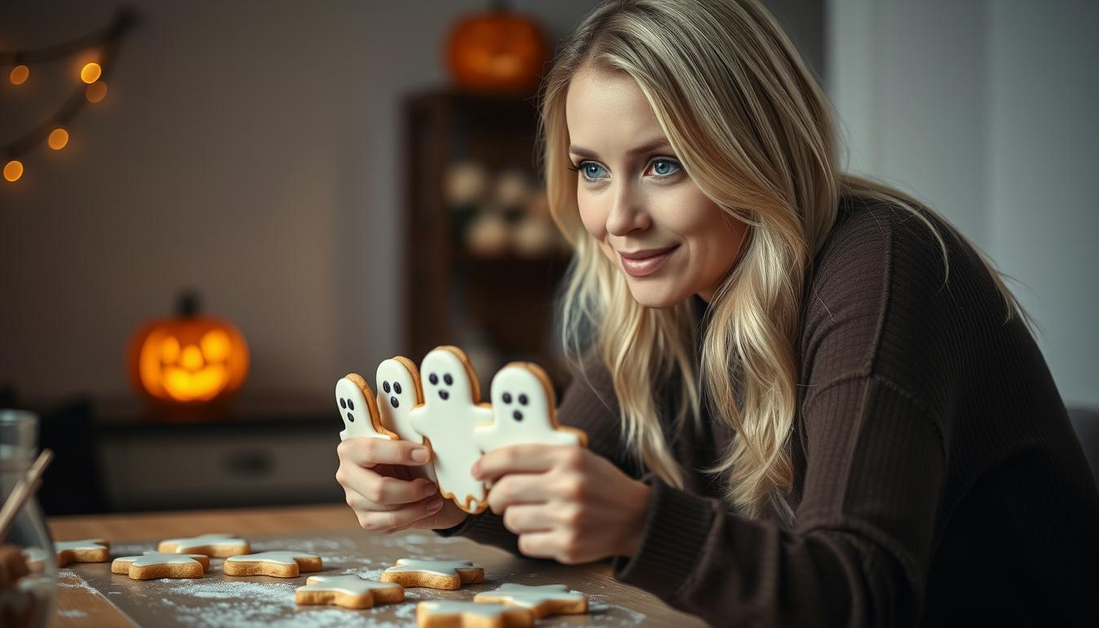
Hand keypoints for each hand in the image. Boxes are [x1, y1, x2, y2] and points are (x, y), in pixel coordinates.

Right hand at [336, 438, 467, 532]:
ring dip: (416, 504)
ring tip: (433, 496)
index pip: (371, 450)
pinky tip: (427, 506)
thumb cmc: (406, 458)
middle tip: (430, 485)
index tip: (424, 455)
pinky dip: (413, 515)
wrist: (414, 479)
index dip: (400, 453)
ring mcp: (354, 499)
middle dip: (410, 490)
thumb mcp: (406, 443)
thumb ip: (407, 439)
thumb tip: (423, 444)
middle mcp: (347, 475)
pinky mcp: (366, 519)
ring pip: (386, 508)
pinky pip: (390, 522)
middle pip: (378, 489)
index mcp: (351, 449)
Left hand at [472, 444, 651, 563]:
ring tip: (533, 513)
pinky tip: (546, 530)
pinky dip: (530, 538)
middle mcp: (568, 487)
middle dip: (497, 496)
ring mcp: (568, 520)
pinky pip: (526, 544)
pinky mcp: (568, 547)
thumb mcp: (579, 457)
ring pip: (512, 520)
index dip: (488, 463)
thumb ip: (542, 457)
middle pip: (506, 491)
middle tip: (502, 497)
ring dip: (515, 518)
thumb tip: (494, 462)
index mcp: (569, 458)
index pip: (513, 457)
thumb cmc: (601, 484)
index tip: (478, 470)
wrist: (636, 517)